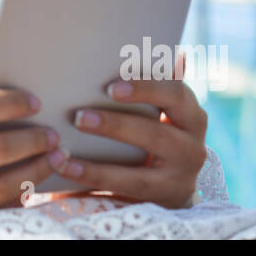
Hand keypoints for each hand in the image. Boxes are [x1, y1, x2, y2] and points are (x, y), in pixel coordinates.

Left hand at [52, 51, 206, 209]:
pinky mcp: (164, 201)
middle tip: (78, 116)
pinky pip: (125, 192)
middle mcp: (193, 146)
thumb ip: (157, 82)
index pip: (175, 94)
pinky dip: (93, 178)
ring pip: (142, 171)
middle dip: (116, 126)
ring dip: (100, 162)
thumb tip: (175, 54)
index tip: (110, 86)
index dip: (145, 88)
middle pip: (158, 135)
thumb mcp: (160, 106)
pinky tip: (65, 168)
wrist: (169, 182)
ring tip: (62, 149)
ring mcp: (181, 178)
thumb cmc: (152, 129)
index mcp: (189, 113)